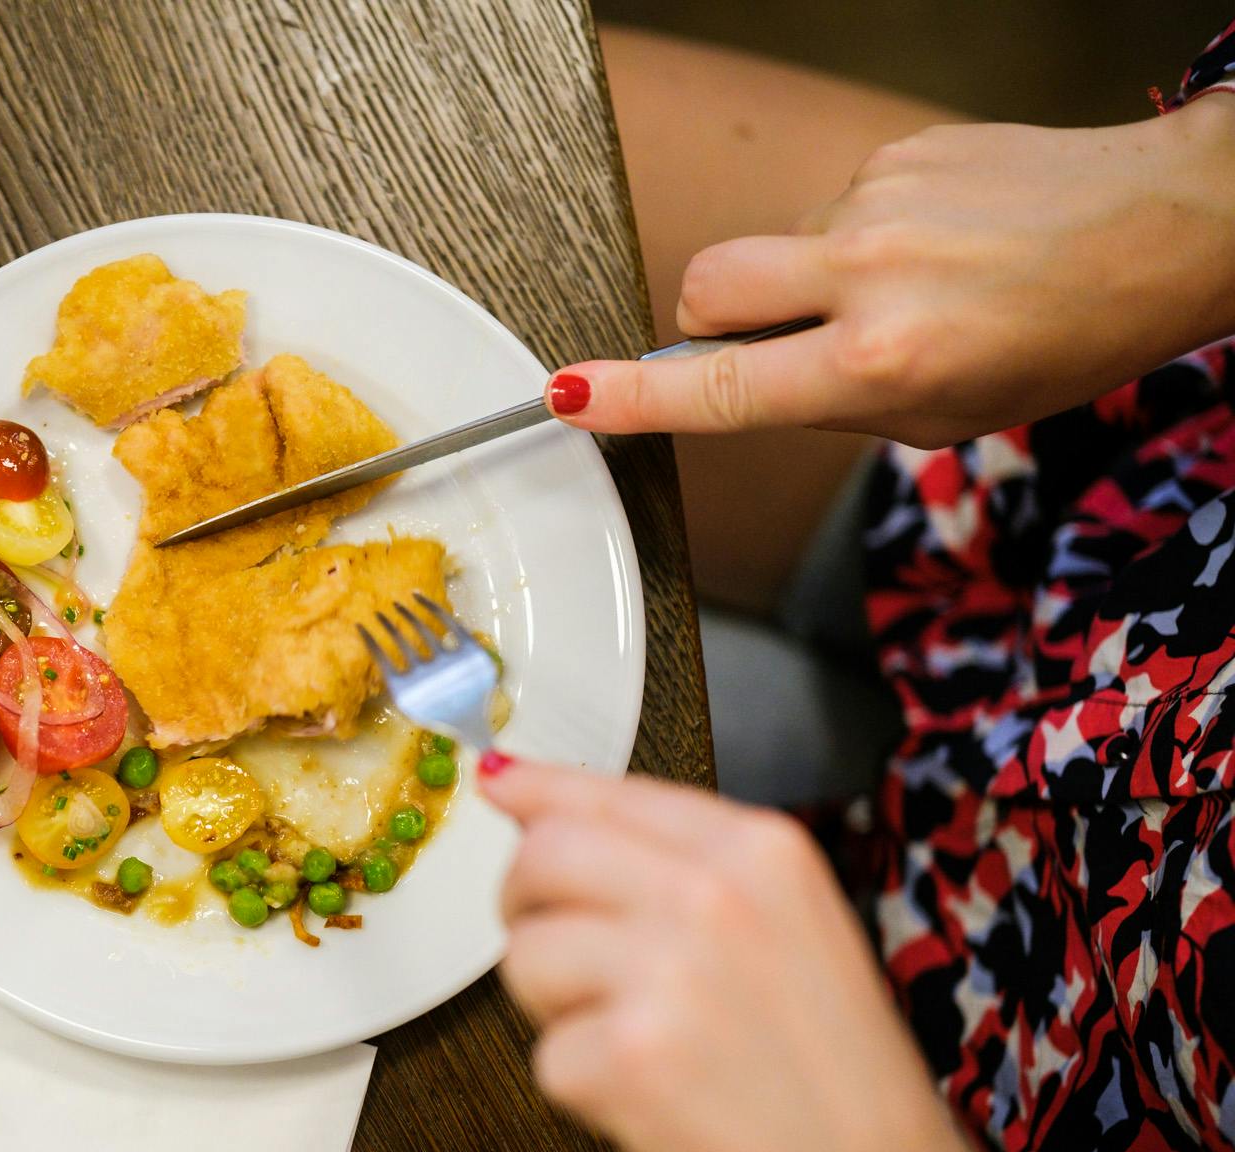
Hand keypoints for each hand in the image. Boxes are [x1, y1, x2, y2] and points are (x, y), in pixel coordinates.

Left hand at [482, 757, 1034, 1151]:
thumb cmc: (838, 1078)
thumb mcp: (795, 927)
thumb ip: (680, 865)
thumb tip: (540, 806)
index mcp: (761, 850)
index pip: (605, 792)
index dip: (538, 790)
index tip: (498, 784)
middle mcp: (711, 895)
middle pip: (541, 858)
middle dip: (529, 908)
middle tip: (566, 957)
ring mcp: (667, 974)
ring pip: (525, 956)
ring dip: (558, 1008)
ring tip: (642, 1045)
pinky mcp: (628, 1060)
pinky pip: (545, 1056)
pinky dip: (585, 1091)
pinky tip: (658, 1105)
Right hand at [545, 95, 1234, 446]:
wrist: (1163, 227)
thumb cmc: (1065, 336)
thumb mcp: (946, 415)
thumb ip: (834, 404)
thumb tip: (746, 381)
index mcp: (884, 361)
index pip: (722, 388)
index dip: (633, 399)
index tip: (571, 396)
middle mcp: (871, 275)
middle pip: (707, 289)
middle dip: (710, 323)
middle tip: (774, 342)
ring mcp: (879, 201)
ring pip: (777, 251)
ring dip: (809, 281)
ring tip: (907, 291)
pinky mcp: (896, 153)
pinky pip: (832, 209)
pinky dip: (859, 240)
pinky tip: (931, 248)